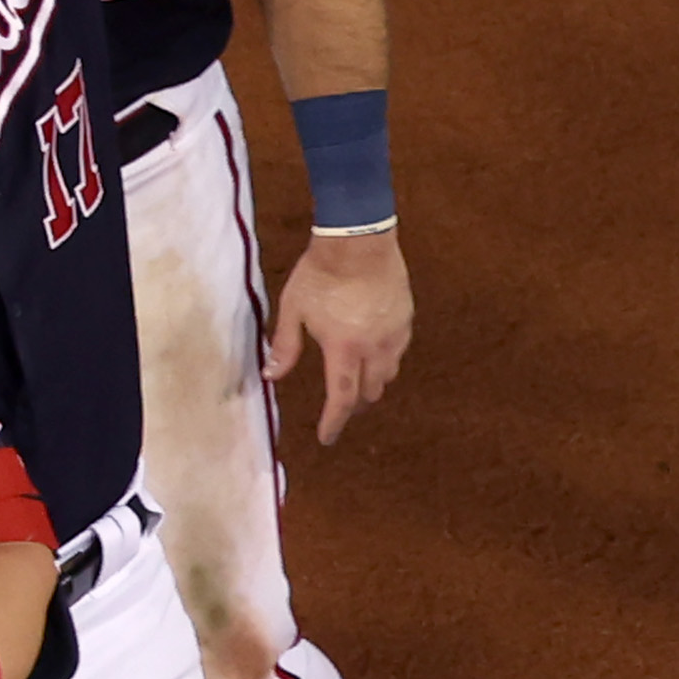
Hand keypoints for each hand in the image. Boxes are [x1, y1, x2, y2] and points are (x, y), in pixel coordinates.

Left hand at [268, 227, 414, 442]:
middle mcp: (374, 349)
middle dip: (355, 404)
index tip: (327, 437)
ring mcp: (394, 335)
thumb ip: (285, 346)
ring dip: (372, 384)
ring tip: (360, 382)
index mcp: (343, 349)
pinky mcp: (406, 320)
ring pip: (388, 375)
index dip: (334, 422)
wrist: (359, 241)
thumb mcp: (294, 309)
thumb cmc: (320, 274)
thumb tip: (272, 375)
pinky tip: (375, 352)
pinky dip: (385, 361)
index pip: (342, 398)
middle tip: (341, 406)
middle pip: (370, 391)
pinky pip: (398, 352)